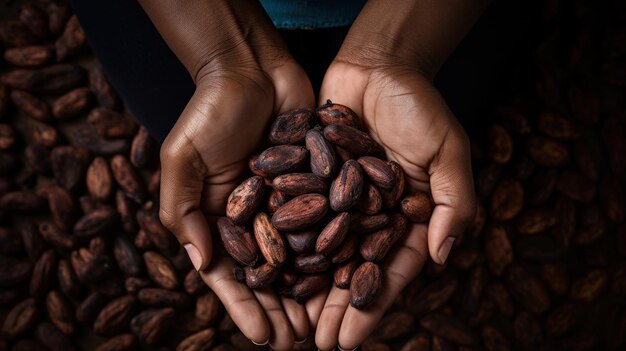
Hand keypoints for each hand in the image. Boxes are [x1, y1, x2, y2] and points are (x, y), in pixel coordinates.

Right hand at [159, 59, 314, 349]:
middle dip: (281, 309)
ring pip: (301, 256)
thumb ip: (185, 211)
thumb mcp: (183, 159)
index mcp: (219, 217)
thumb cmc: (208, 111)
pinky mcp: (314, 182)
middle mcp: (253, 216)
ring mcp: (285, 201)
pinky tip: (347, 275)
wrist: (249, 66)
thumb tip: (201, 264)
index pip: (231, 273)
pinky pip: (325, 221)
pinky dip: (334, 250)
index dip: (245, 307)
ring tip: (323, 323)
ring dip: (310, 291)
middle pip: (269, 273)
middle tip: (298, 341)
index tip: (263, 338)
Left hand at [311, 61, 475, 349]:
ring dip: (309, 289)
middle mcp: (372, 217)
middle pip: (353, 271)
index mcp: (409, 219)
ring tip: (292, 324)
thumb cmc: (419, 105)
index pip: (390, 272)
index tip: (351, 340)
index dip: (372, 307)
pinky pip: (298, 219)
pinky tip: (270, 273)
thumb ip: (453, 203)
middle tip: (318, 344)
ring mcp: (340, 202)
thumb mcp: (448, 151)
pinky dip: (286, 246)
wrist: (377, 65)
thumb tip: (443, 256)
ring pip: (323, 254)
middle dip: (336, 309)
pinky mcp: (313, 182)